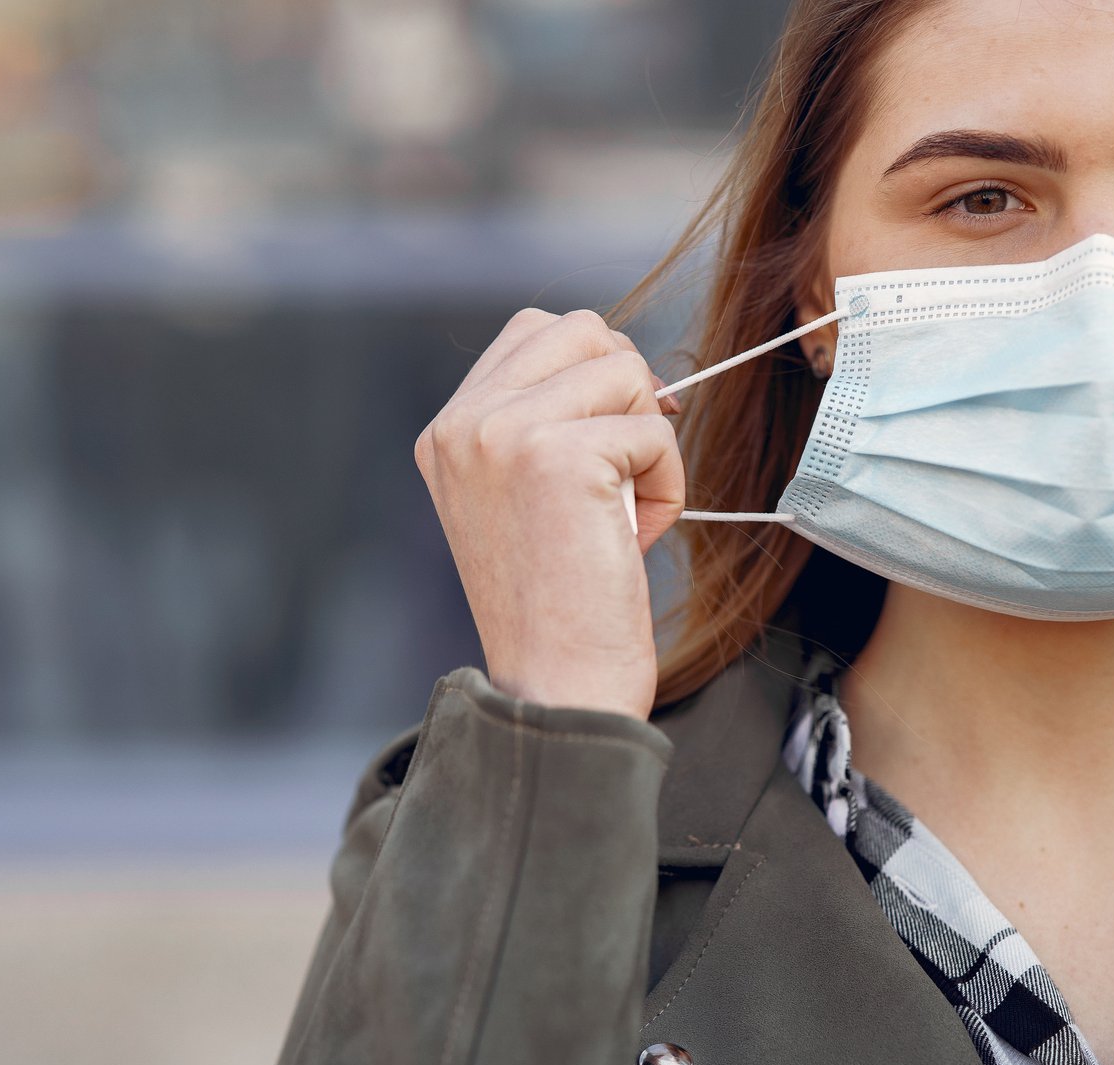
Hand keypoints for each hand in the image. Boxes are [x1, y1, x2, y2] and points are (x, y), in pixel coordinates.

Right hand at [415, 308, 683, 720]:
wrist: (556, 686)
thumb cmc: (557, 605)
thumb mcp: (524, 497)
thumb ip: (544, 422)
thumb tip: (627, 365)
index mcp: (447, 430)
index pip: (536, 331)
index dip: (596, 373)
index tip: (609, 444)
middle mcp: (463, 423)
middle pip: (582, 329)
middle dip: (627, 392)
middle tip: (624, 472)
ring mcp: (505, 433)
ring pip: (625, 371)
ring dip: (649, 443)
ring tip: (623, 514)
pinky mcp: (559, 456)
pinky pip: (655, 430)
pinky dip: (666, 484)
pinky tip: (633, 537)